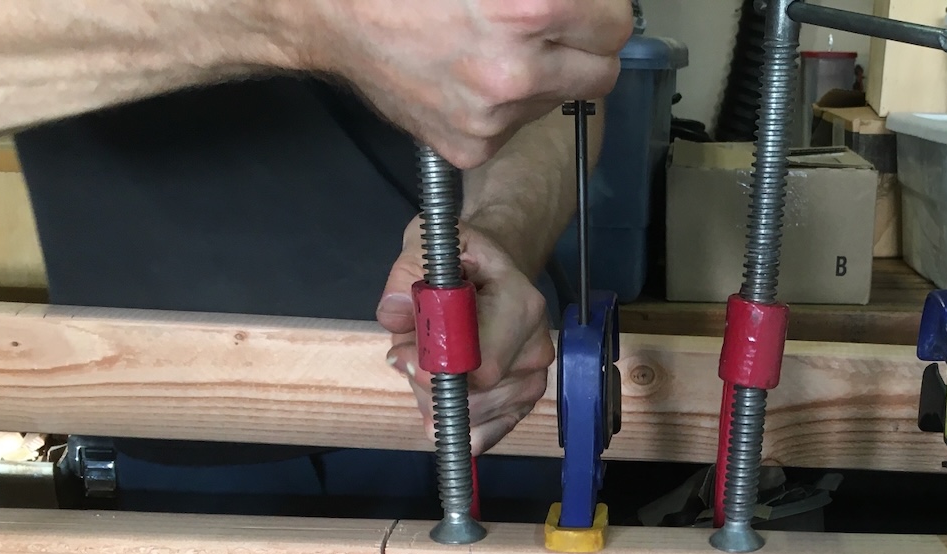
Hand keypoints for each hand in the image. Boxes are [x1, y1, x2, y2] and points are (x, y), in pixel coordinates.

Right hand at [292, 0, 631, 167]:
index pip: (614, 25)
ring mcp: (493, 117)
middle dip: (586, 49)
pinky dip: (504, 104)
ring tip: (494, 48)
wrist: (332, 15)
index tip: (586, 8)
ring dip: (544, 76)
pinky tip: (468, 75)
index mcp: (528, 9)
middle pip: (602, 73)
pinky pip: (515, 125)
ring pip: (558, 101)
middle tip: (556, 29)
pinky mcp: (471, 146)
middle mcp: (516, 71)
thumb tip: (587, 1)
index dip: (601, 12)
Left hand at [378, 218, 554, 454]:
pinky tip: (444, 405)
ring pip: (474, 416)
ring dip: (437, 399)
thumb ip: (405, 274)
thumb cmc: (461, 258)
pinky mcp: (525, 402)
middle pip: (475, 398)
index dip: (434, 370)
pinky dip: (459, 423)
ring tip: (429, 364)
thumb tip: (395, 313)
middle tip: (407, 354)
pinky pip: (489, 431)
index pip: (480, 365)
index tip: (401, 353)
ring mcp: (534, 379)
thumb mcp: (426, 247)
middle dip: (430, 386)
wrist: (494, 273)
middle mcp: (535, 347)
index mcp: (520, 305)